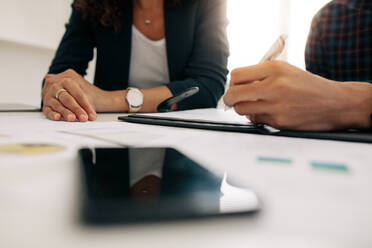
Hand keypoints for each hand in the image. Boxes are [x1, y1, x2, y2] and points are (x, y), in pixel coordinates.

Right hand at [42, 69, 102, 121]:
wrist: (75, 91)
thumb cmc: (83, 91)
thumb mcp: (88, 93)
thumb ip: (89, 102)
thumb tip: (91, 115)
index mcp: (68, 77)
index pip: (77, 93)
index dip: (86, 105)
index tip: (92, 115)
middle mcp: (56, 84)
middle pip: (66, 98)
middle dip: (76, 109)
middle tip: (83, 118)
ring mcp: (49, 93)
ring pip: (57, 104)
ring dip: (65, 112)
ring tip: (73, 118)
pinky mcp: (45, 104)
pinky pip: (47, 110)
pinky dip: (52, 114)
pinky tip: (58, 117)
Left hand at [224, 61, 371, 130]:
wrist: (336, 103)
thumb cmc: (309, 86)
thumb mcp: (286, 71)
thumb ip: (261, 75)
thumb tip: (236, 85)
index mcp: (275, 69)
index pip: (237, 75)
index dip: (232, 82)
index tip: (235, 86)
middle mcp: (274, 86)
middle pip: (233, 94)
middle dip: (229, 98)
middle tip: (231, 100)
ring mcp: (276, 105)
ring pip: (241, 109)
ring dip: (242, 108)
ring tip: (252, 105)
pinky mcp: (279, 121)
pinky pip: (256, 120)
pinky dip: (257, 117)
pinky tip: (268, 112)